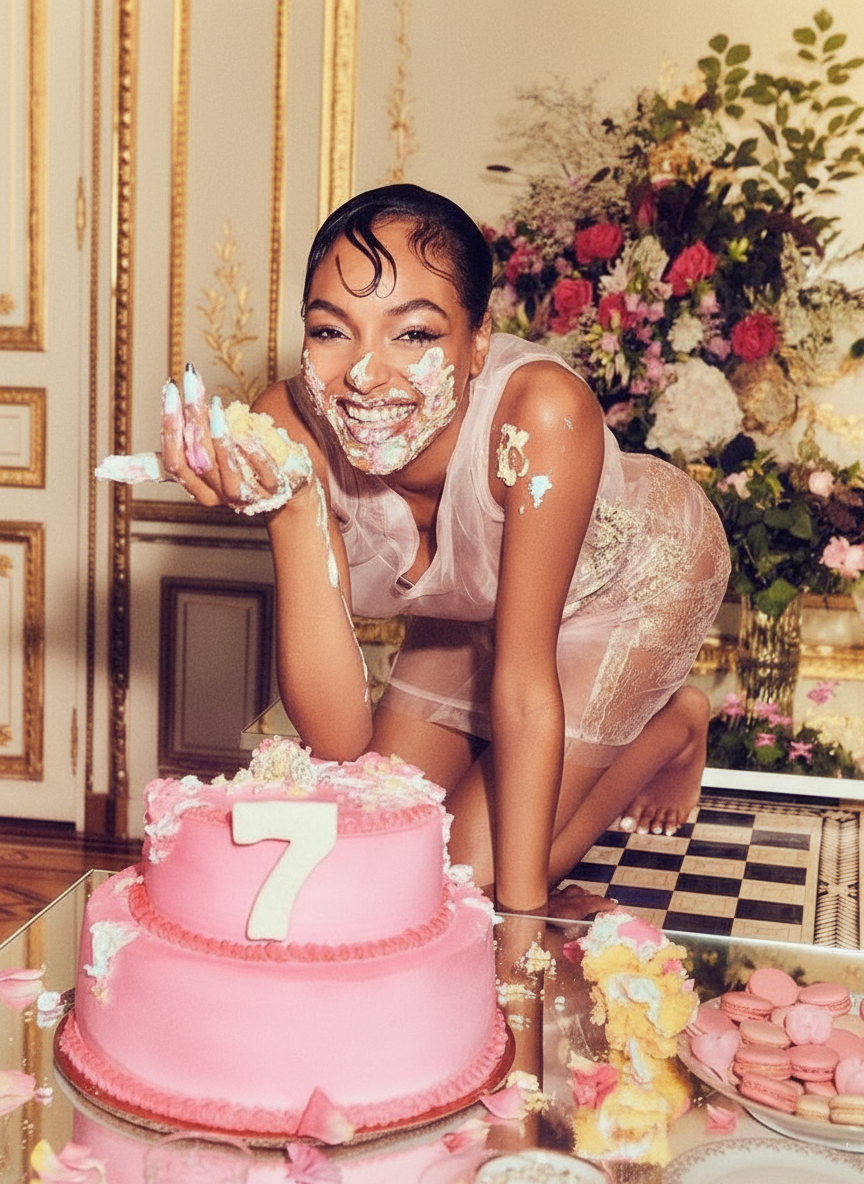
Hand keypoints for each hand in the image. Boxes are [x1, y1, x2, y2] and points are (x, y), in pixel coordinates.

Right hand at [160, 364, 310, 513]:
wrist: (286, 492)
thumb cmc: (239, 468)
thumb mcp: (203, 464)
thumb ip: (171, 457)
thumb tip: (109, 467)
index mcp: (197, 489)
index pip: (174, 462)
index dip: (169, 426)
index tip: (169, 388)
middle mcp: (219, 497)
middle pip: (198, 461)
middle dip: (191, 417)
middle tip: (189, 380)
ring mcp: (248, 497)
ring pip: (227, 472)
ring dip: (219, 437)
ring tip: (214, 403)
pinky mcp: (275, 491)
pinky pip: (263, 473)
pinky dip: (253, 452)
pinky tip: (248, 430)